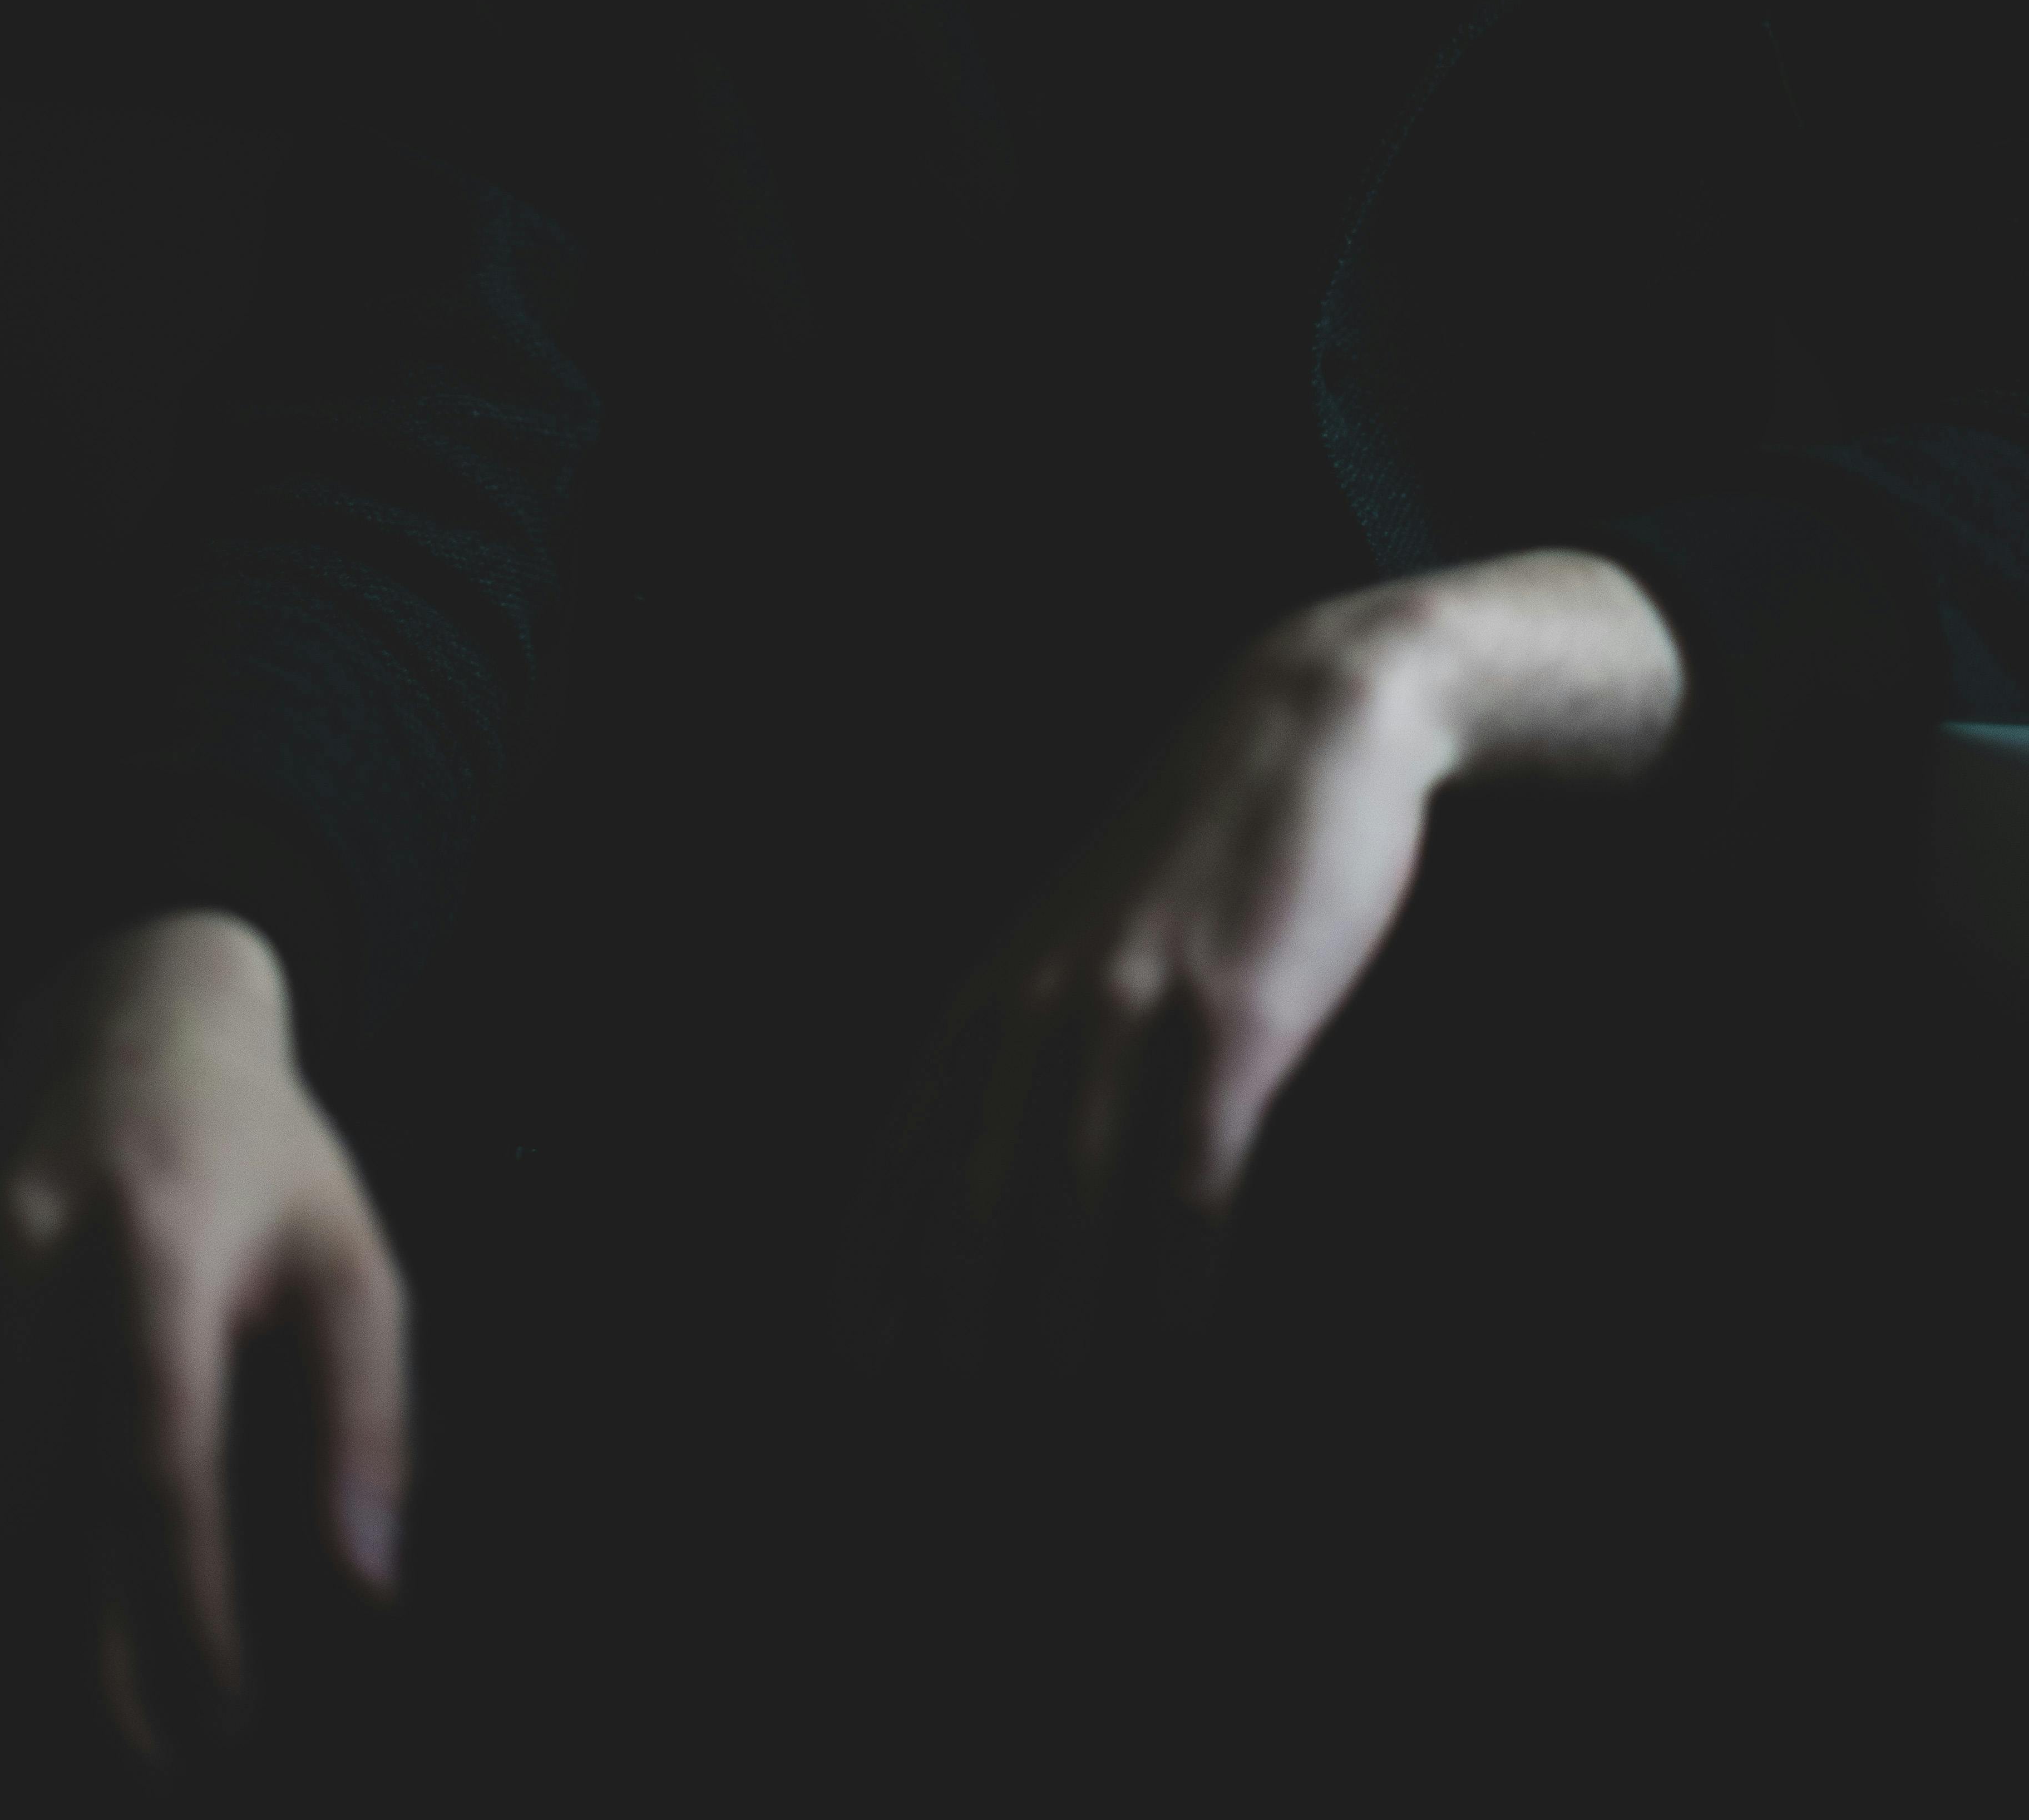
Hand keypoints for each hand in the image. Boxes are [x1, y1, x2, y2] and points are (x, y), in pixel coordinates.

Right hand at [0, 911, 411, 1776]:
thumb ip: (368, 1413)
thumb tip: (371, 1582)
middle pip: (26, 1512)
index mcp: (160, 1239)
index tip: (212, 1718)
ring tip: (67, 1710)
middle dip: (75, 1661)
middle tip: (139, 1749)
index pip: (153, 1465)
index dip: (178, 1611)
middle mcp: (30, 1251)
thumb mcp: (348, 1254)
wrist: (129, 1018)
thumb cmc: (262, 1163)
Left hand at [836, 551, 1684, 1381]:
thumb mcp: (1086, 930)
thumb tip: (1001, 1144)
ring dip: (1061, 1327)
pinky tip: (1172, 1348)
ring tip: (1060, 1424)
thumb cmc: (1202, 848)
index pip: (909, 1158)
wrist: (1304, 730)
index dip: (881, 1270)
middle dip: (961, 1328)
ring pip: (1069, 1208)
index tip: (863, 1371)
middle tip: (963, 1436)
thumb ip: (1038, 1023)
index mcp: (998, 991)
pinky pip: (1187, 1183)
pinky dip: (1172, 1280)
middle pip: (974, 1204)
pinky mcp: (1231, 1021)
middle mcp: (1041, 1006)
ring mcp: (1133, 1013)